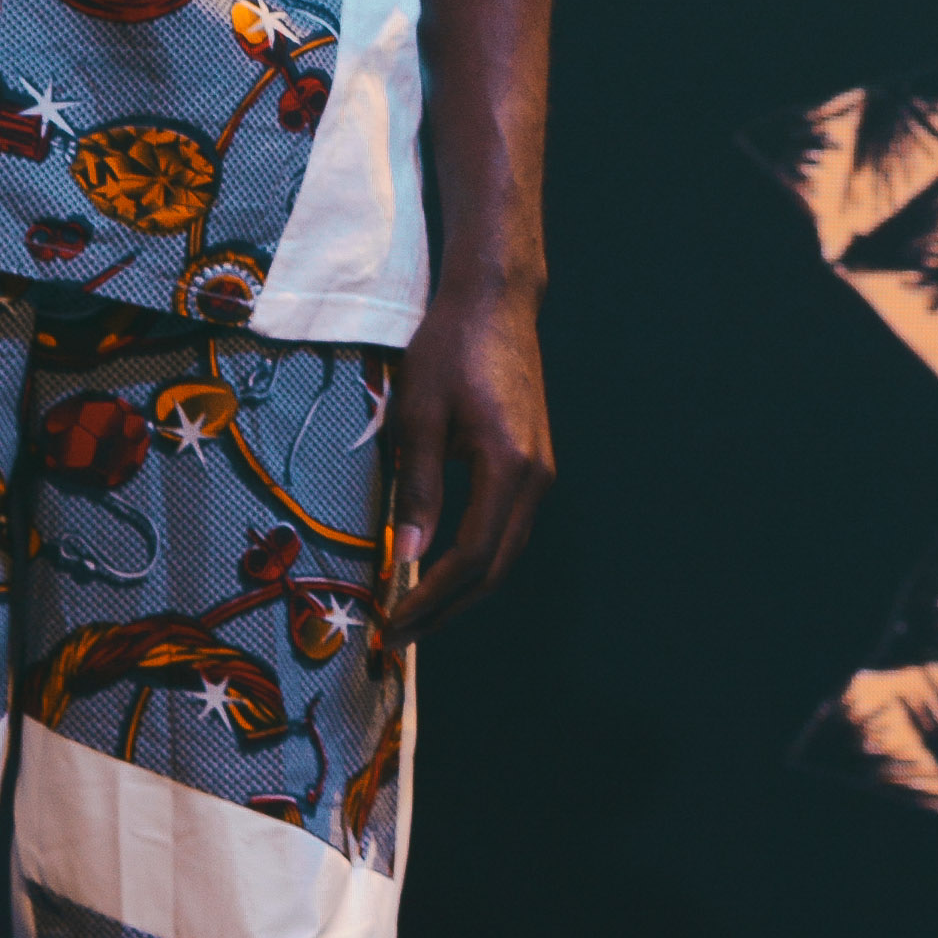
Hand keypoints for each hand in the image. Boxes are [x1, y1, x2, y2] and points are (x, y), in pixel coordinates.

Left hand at [378, 272, 554, 643]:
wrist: (497, 302)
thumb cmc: (451, 349)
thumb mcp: (419, 417)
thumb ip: (417, 489)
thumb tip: (408, 556)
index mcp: (510, 465)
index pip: (474, 554)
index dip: (433, 596)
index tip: (394, 621)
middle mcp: (537, 475)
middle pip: (499, 565)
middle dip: (450, 607)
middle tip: (401, 635)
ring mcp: (542, 468)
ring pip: (508, 550)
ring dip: (465, 588)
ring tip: (418, 611)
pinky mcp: (535, 460)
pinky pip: (510, 526)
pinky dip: (478, 558)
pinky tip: (444, 567)